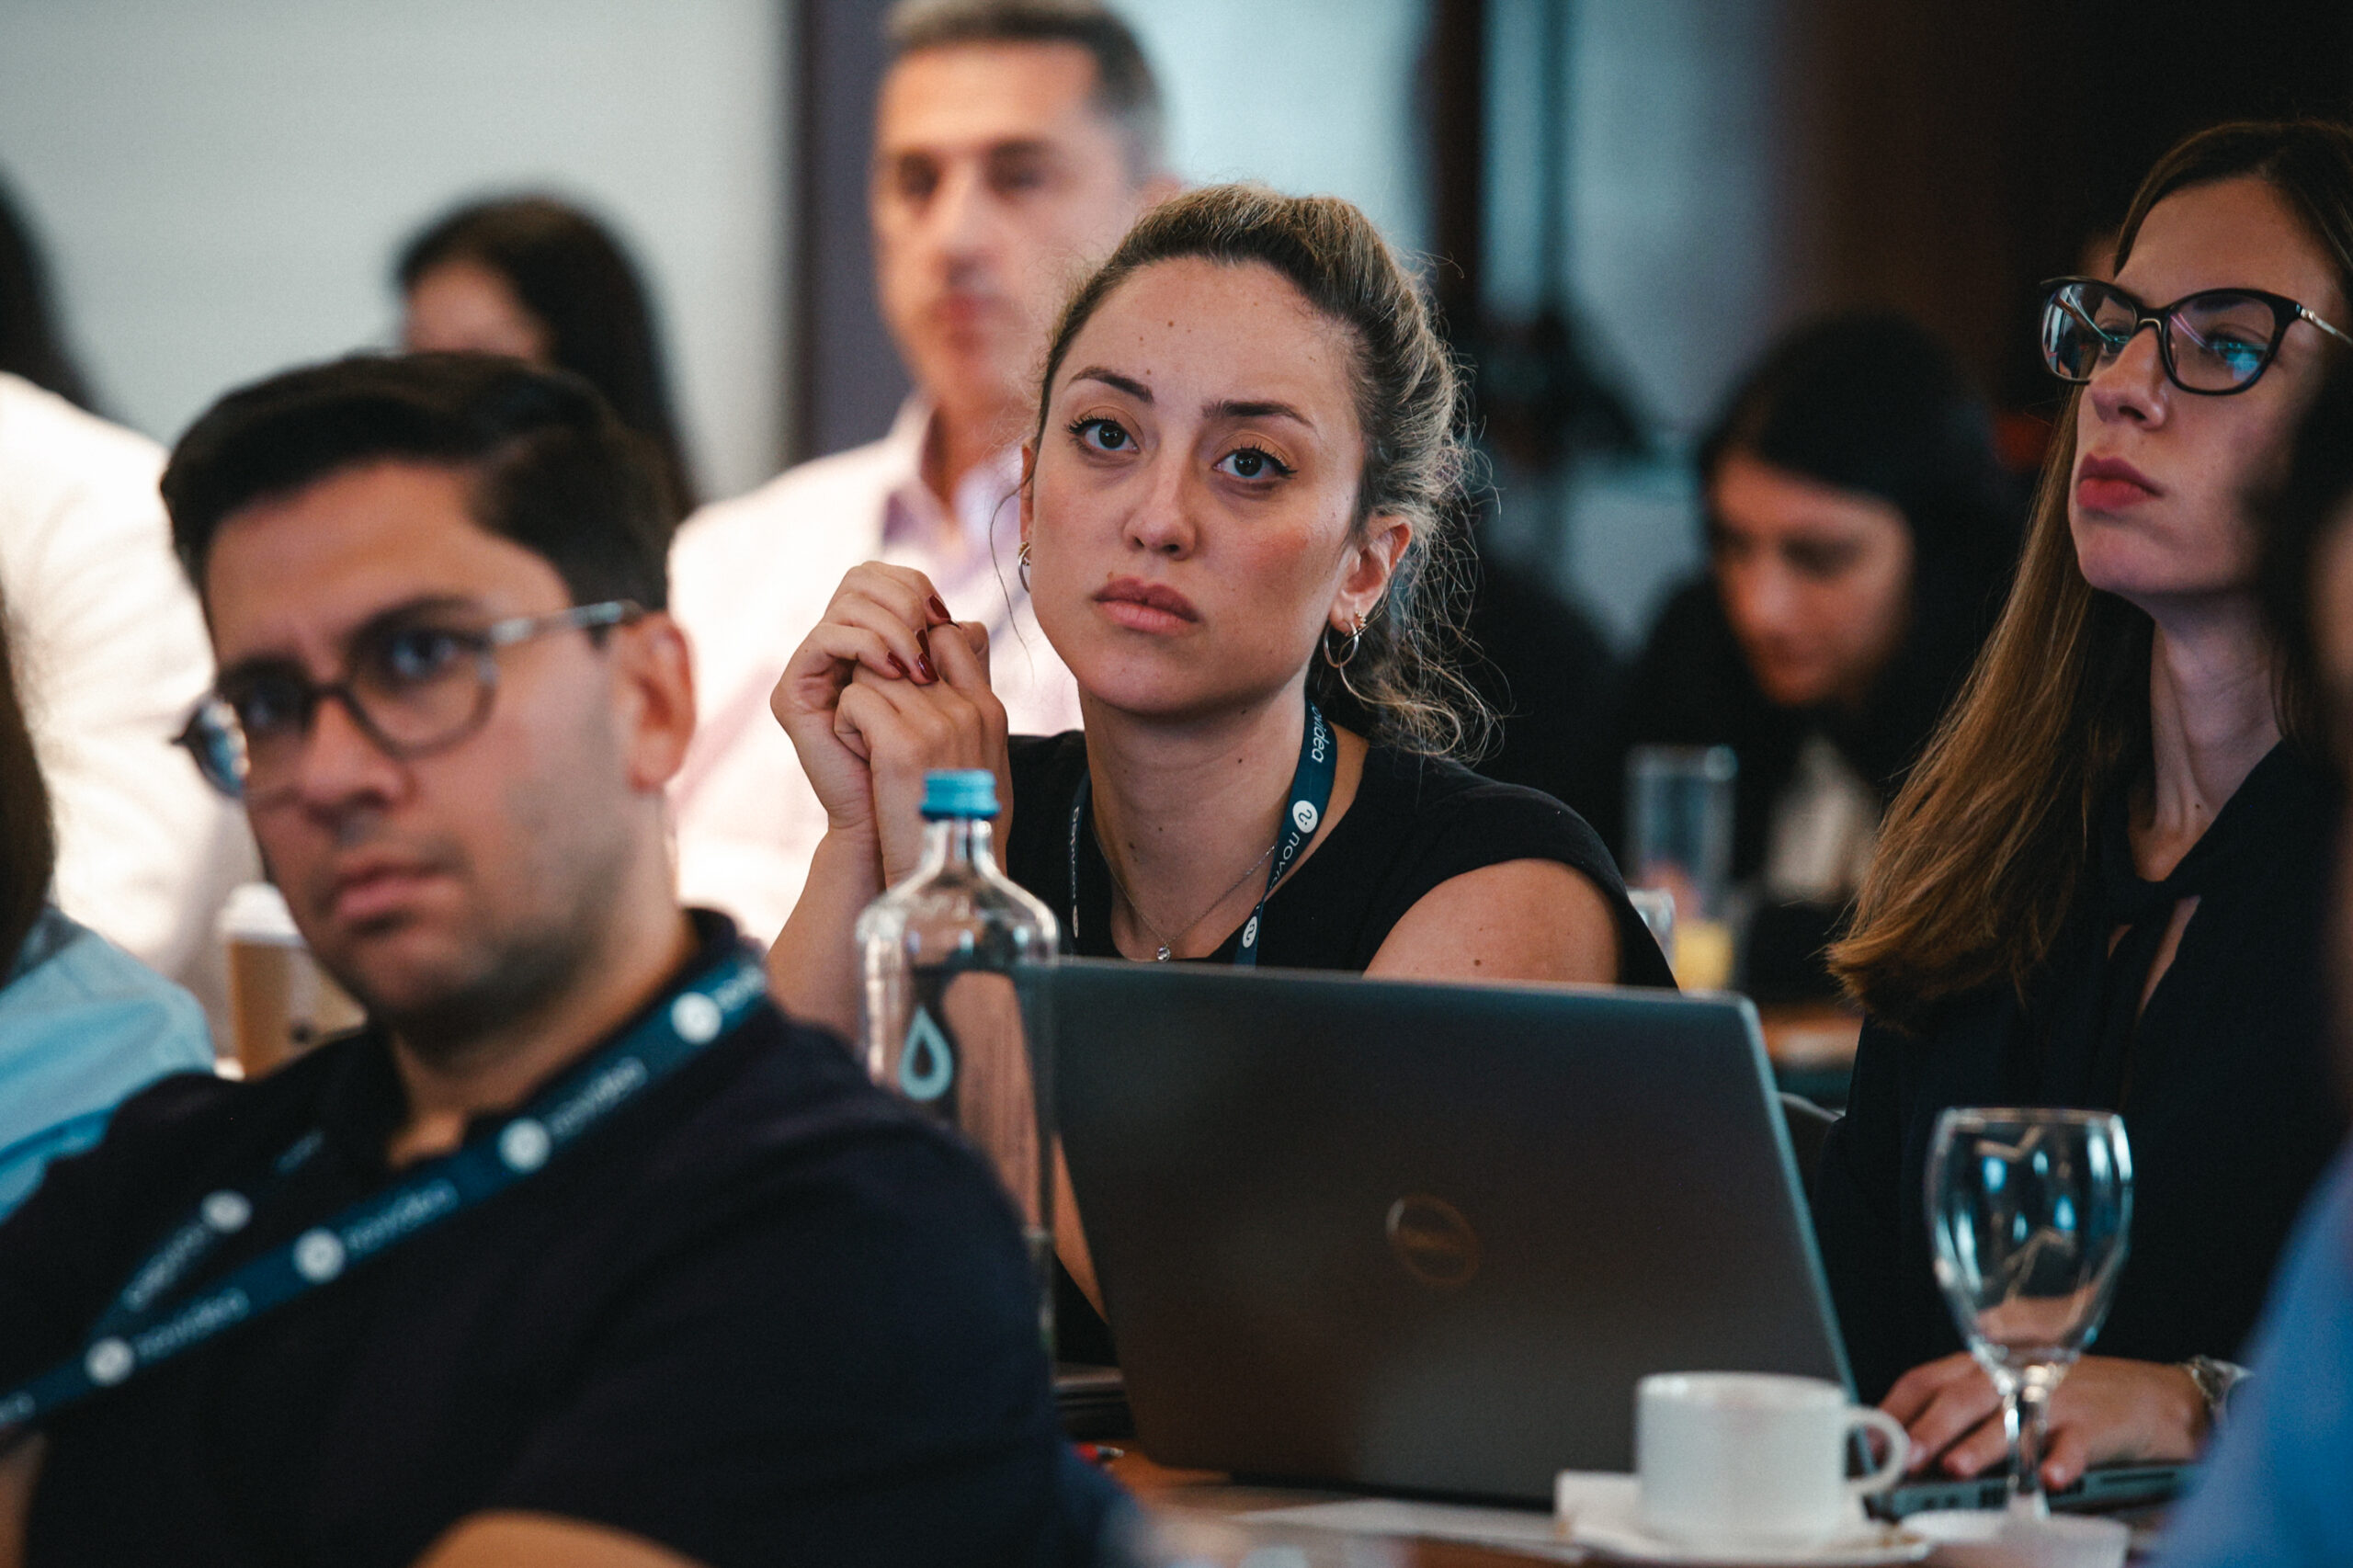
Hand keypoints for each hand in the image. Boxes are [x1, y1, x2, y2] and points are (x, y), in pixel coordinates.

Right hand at [769, 564, 956, 842]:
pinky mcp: (793, 692)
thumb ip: (960, 662)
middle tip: (930, 633)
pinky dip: (865, 644)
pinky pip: (824, 637)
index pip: (886, 579)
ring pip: (846, 602)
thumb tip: (972, 621)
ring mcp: (813, 668)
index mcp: (871, 640)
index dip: (916, 587)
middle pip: (861, 577)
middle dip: (903, 598)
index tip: (944, 620)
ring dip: (891, 624)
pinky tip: (894, 672)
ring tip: (917, 665)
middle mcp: (837, 647)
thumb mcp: (954, 705)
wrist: (896, 823)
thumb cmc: (928, 770)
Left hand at [835, 613, 1008, 885]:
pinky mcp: (901, 744)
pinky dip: (845, 727)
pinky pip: (854, 700)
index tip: (897, 691)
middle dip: (877, 679)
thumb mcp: (982, 765)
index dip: (912, 652)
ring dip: (858, 705)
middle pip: (902, 650)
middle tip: (874, 728)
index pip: (950, 635)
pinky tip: (861, 762)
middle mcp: (968, 709)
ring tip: (869, 751)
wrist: (948, 882)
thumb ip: (970, 714)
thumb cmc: (957, 830)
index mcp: (989, 710)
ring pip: (872, 672)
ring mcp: (938, 724)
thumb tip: (959, 669)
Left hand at [1882, 1352, 2207, 1489]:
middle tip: (1906, 1456)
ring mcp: (2055, 1396)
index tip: (1871, 1437)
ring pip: (2012, 1419)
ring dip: (1983, 1445)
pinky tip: (2047, 1478)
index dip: (1896, 1406)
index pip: (1927, 1377)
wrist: (2156, 1397)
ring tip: (1957, 1467)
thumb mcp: (2011, 1385)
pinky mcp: (2096, 1423)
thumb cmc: (2074, 1394)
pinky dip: (2061, 1461)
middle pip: (1962, 1396)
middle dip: (1929, 1428)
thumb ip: (1966, 1402)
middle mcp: (2014, 1374)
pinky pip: (2076, 1443)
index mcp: (1986, 1364)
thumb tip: (1909, 1438)